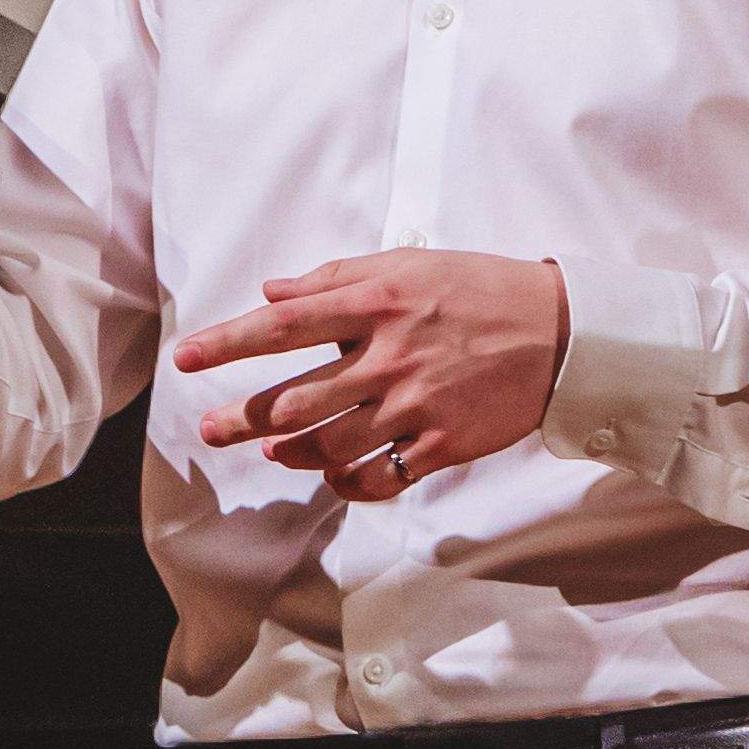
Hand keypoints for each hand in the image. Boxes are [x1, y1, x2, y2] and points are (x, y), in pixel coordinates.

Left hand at [177, 251, 567, 498]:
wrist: (563, 334)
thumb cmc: (480, 291)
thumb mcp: (409, 265)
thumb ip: (335, 278)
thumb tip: (272, 291)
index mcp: (376, 305)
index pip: (282, 327)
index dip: (227, 344)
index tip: (186, 358)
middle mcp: (388, 358)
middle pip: (294, 398)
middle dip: (241, 418)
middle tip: (208, 429)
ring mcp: (414, 407)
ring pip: (328, 444)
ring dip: (289, 451)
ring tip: (269, 451)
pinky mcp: (441, 445)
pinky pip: (378, 477)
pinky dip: (346, 483)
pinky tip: (331, 477)